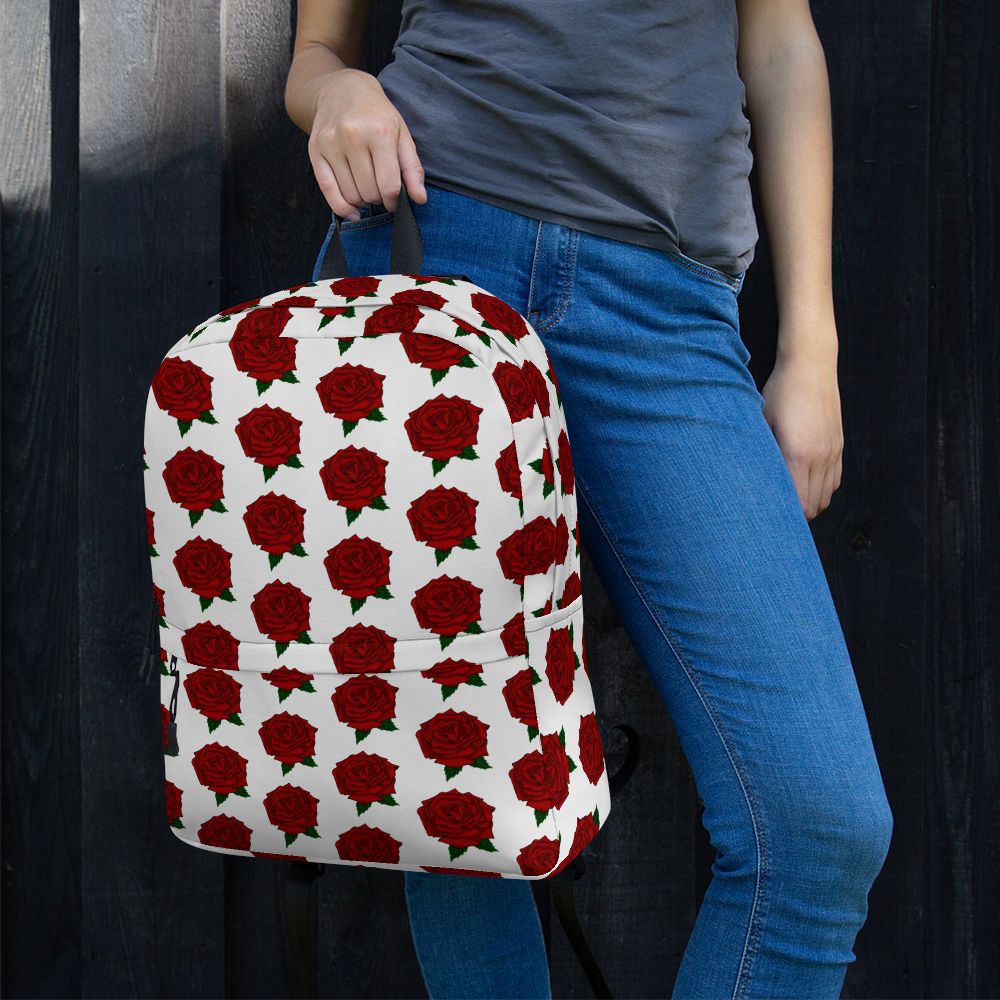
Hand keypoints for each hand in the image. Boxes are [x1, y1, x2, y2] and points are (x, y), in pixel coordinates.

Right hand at [308, 67, 426, 218]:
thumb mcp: (401, 134)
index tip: (395, 200)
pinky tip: (352, 212)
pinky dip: (342, 207)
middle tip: (380, 189)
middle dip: (379, 199)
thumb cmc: (376, 114)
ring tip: (366, 187)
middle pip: (370, 193)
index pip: (389, 186)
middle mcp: (353, 136)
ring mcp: (331, 143)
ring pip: (351, 195)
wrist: (342, 89)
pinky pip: (327, 190)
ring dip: (362, 201)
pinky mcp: (314, 149)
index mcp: (380, 132)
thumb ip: (412, 168)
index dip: (395, 201)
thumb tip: (419, 198)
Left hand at [760, 350, 842, 520]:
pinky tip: (805, 486)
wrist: (811, 366)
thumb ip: (761, 454)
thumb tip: (749, 481)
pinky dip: (821, 491)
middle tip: (774, 515)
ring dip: (809, 505)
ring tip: (789, 503)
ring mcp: (833, 452)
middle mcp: (820, 456)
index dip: (784, 516)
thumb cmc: (779, 392)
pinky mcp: (840, 446)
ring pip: (826, 497)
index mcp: (798, 453)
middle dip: (796, 516)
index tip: (768, 519)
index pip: (798, 503)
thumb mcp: (761, 422)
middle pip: (813, 506)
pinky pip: (835, 482)